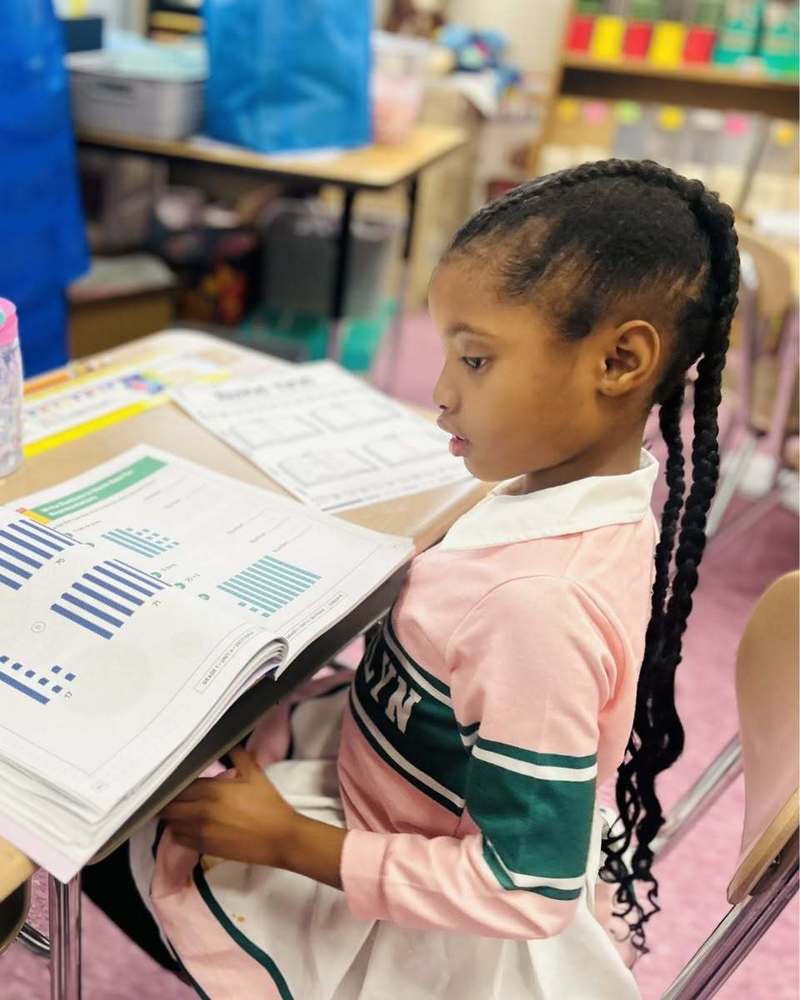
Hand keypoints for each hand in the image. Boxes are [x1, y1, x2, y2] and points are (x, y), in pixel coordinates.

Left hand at [162, 749, 298, 867]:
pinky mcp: (204, 848)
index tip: (175, 781)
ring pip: (171, 823)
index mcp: (212, 790)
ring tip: (180, 810)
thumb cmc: (268, 804)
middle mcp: (201, 811)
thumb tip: (228, 741)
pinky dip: (178, 831)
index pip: (178, 786)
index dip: (174, 784)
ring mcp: (201, 832)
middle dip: (168, 801)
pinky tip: (187, 826)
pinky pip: (179, 839)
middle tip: (173, 796)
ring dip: (172, 816)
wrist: (280, 837)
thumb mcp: (255, 774)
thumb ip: (238, 755)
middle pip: (169, 806)